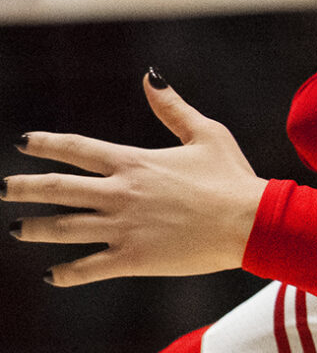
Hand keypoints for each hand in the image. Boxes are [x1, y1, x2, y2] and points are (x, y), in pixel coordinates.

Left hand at [8, 74, 266, 284]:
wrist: (254, 222)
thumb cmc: (234, 178)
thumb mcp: (207, 135)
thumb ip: (173, 108)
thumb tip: (149, 77)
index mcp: (134, 163)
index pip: (75, 150)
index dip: (45, 144)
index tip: (23, 143)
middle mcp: (120, 193)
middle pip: (55, 189)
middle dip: (22, 188)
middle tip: (3, 190)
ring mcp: (123, 228)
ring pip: (63, 228)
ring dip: (34, 228)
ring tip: (17, 229)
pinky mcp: (134, 259)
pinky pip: (89, 267)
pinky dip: (66, 273)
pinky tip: (53, 275)